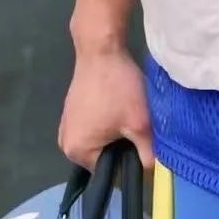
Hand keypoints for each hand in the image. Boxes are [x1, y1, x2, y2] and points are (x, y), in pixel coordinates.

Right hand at [58, 44, 154, 172]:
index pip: (108, 170)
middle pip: (102, 155)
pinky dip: (106, 118)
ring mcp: (66, 125)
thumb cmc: (117, 87)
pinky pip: (92, 125)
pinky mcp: (71, 110)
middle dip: (120, 143)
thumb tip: (154, 168)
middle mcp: (65, 143)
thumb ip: (147, 151)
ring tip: (125, 111)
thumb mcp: (139, 122)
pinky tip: (116, 101)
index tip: (139, 140)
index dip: (128, 157)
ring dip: (114, 129)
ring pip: (99, 138)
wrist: (101, 49)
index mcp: (77, 152)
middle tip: (133, 122)